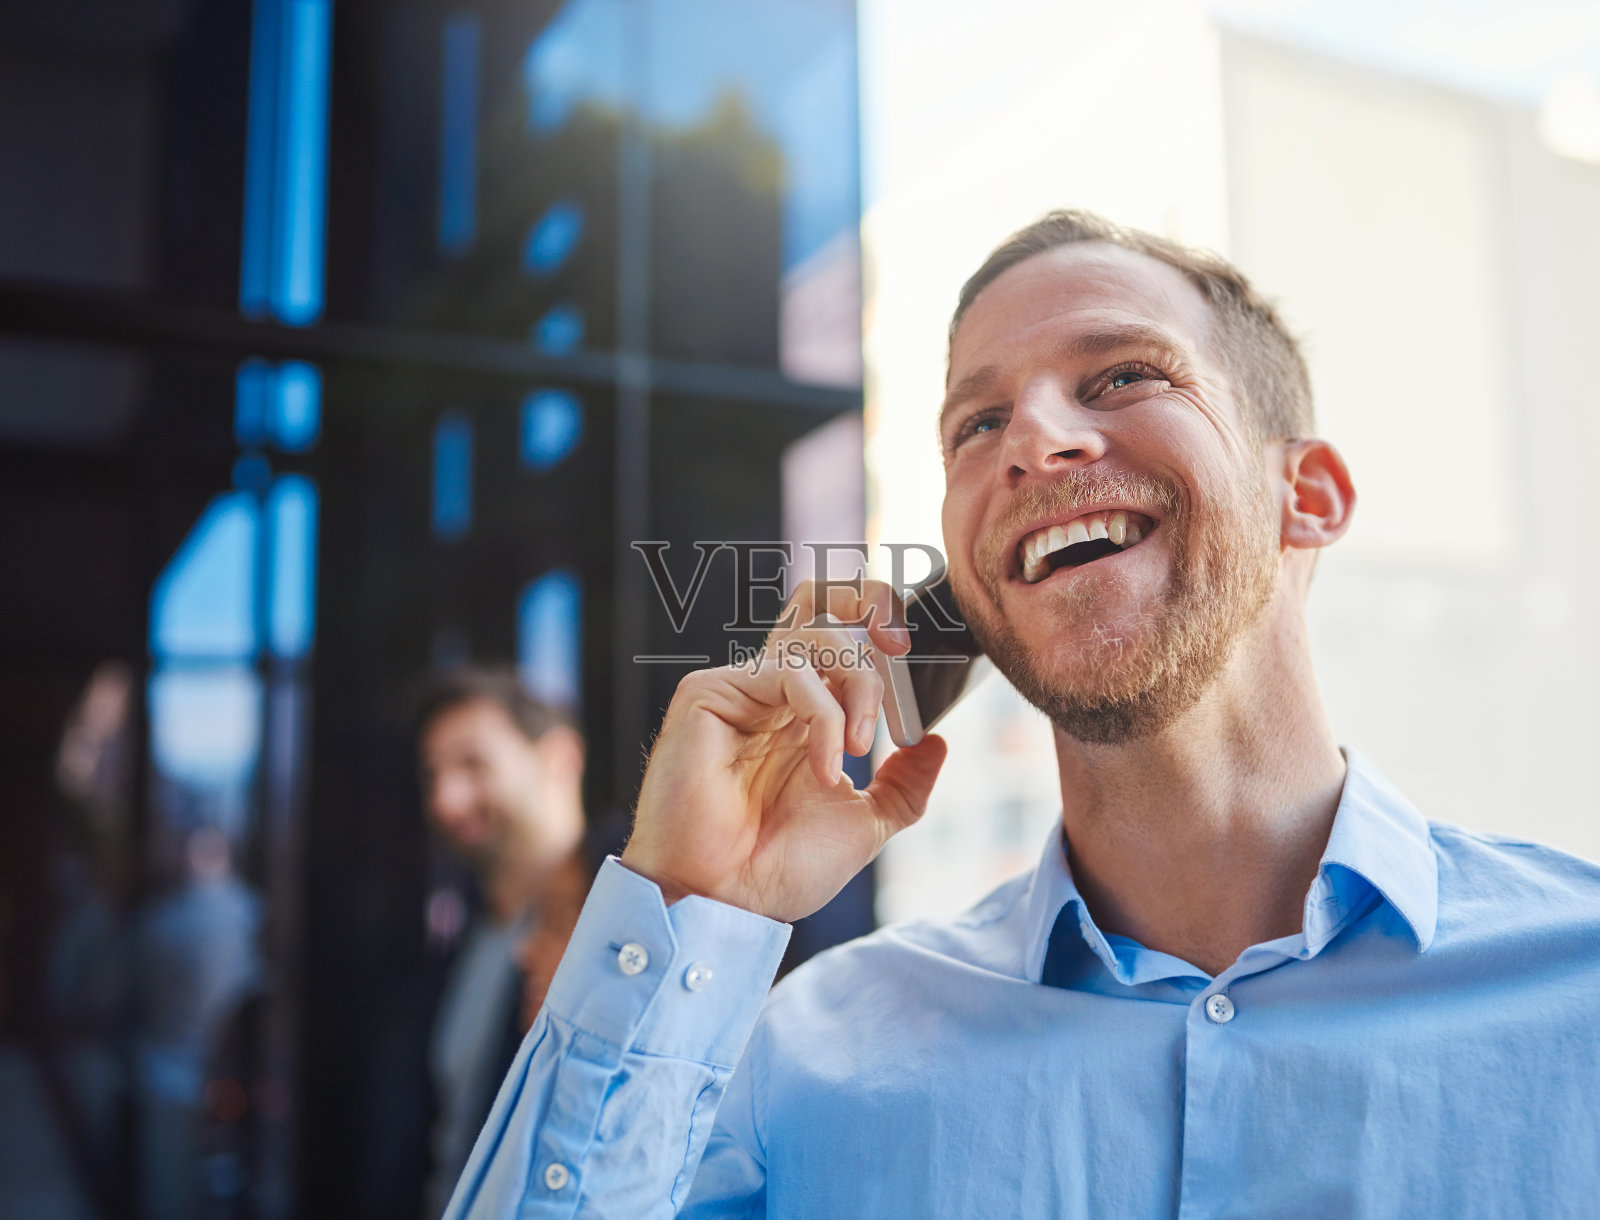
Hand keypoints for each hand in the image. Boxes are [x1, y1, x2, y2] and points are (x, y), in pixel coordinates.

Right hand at [620, 579, 947, 922]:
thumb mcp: (865, 823)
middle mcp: (772, 693)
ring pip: (814, 634)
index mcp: (804, 716)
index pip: (842, 639)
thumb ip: (903, 782)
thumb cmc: (780, 870)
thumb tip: (935, 741)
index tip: (914, 664)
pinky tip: (825, 764)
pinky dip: (822, 715)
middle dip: (872, 605)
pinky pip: (787, 671)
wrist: (730, 902)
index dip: (880, 627)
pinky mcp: (709, 692)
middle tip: (899, 648)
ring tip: (857, 746)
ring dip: (857, 683)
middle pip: (821, 603)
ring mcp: (741, 689)